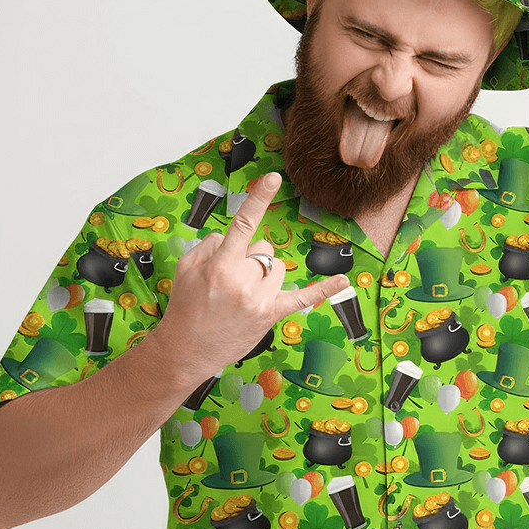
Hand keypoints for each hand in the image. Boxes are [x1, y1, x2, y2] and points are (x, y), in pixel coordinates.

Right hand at [153, 172, 349, 383]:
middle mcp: (242, 281)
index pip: (243, 224)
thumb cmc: (185, 308)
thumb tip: (231, 236)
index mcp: (220, 265)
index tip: (273, 178)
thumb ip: (210, 245)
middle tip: (230, 280)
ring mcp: (259, 299)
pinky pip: (303, 298)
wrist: (185, 350)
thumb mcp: (185, 268)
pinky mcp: (270, 315)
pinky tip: (343, 281)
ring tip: (243, 293)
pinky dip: (324, 289)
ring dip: (265, 273)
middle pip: (263, 249)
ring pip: (278, 267)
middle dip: (250, 257)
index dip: (258, 199)